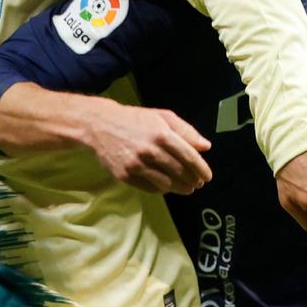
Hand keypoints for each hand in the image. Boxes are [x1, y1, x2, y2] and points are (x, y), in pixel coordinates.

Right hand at [84, 104, 212, 194]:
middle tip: (197, 184)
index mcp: (162, 134)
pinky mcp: (125, 175)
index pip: (189, 157)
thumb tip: (205, 147)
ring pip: (166, 183)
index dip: (201, 169)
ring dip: (180, 188)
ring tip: (186, 188)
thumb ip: (186, 131)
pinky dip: (161, 189)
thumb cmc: (135, 120)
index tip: (207, 177)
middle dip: (192, 180)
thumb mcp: (162, 117)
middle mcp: (150, 151)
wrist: (100, 125)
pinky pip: (149, 188)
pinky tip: (166, 186)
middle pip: (179, 172)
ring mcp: (136, 165)